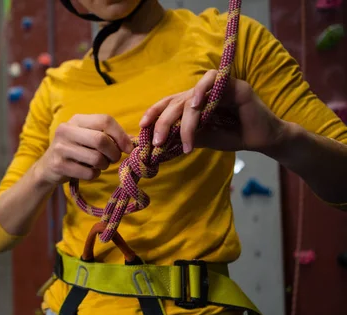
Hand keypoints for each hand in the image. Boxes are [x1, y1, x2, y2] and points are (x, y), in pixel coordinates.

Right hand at [34, 114, 134, 184]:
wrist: (47, 167)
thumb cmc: (75, 150)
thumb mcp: (87, 137)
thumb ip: (108, 136)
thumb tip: (134, 142)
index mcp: (76, 119)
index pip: (105, 120)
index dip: (120, 135)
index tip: (128, 148)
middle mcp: (66, 130)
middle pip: (101, 140)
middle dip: (114, 153)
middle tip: (114, 159)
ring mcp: (60, 148)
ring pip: (96, 158)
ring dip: (104, 165)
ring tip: (99, 165)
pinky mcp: (59, 165)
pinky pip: (88, 173)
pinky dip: (94, 175)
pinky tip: (88, 172)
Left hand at [139, 69, 286, 153]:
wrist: (263, 140)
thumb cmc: (234, 136)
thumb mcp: (204, 139)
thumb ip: (186, 136)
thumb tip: (161, 140)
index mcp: (195, 102)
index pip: (170, 103)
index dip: (154, 112)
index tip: (141, 125)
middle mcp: (204, 92)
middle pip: (176, 101)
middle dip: (163, 121)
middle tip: (157, 142)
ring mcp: (219, 86)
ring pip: (191, 96)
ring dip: (183, 117)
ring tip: (182, 139)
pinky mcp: (235, 85)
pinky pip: (214, 80)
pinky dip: (202, 90)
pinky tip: (195, 105)